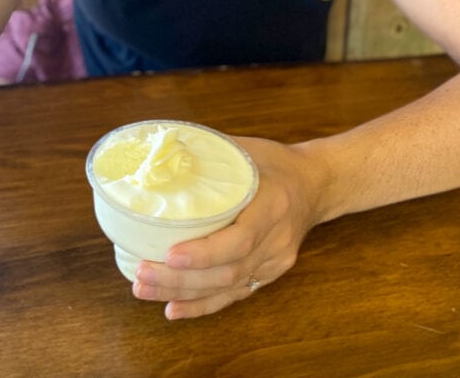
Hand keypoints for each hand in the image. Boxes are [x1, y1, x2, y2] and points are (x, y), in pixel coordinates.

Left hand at [132, 137, 324, 319]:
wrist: (317, 184)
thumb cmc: (276, 162)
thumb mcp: (248, 149)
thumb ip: (210, 153)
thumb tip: (161, 152)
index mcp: (274, 203)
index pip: (241, 238)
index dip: (205, 252)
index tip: (170, 254)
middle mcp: (277, 238)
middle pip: (229, 271)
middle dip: (182, 279)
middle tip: (143, 275)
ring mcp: (275, 261)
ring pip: (229, 287)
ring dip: (184, 293)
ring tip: (145, 289)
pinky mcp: (269, 274)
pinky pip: (235, 294)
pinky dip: (203, 305)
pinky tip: (173, 309)